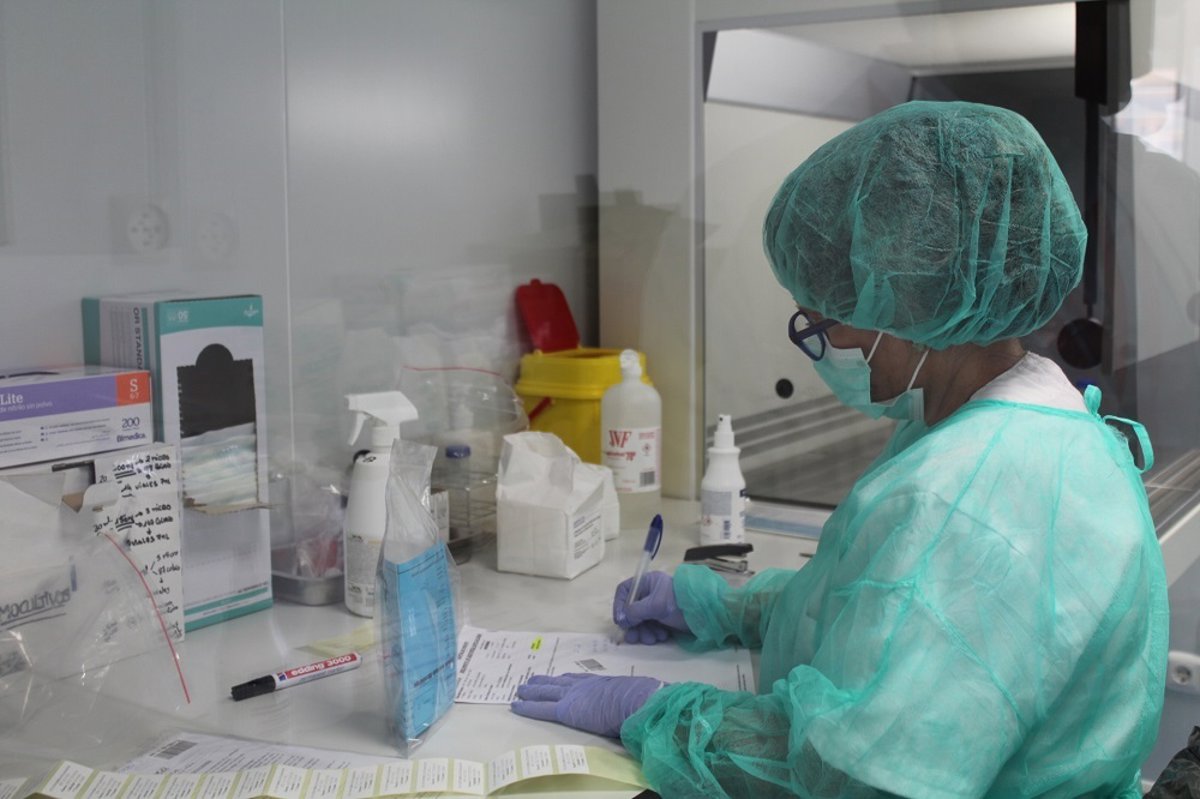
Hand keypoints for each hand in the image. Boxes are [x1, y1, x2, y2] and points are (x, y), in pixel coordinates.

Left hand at [510, 673, 662, 737]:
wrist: (638, 700)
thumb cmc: (642, 700)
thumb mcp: (634, 696)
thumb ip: (630, 699)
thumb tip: (642, 705)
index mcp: (600, 683)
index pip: (578, 680)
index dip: (565, 680)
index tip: (557, 678)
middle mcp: (583, 685)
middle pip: (558, 683)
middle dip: (543, 682)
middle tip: (531, 680)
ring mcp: (573, 696)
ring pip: (545, 692)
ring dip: (531, 691)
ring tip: (520, 690)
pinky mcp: (566, 710)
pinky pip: (542, 709)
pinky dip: (527, 707)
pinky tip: (516, 706)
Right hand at [612, 570, 688, 643]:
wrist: (703, 613)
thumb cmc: (678, 602)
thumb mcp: (655, 604)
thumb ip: (635, 611)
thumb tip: (622, 620)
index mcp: (647, 583)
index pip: (624, 591)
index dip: (619, 605)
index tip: (621, 621)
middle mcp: (649, 594)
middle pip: (631, 610)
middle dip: (633, 625)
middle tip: (634, 637)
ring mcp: (656, 607)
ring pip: (640, 621)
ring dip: (643, 632)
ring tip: (652, 638)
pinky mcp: (663, 619)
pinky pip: (651, 627)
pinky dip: (653, 633)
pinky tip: (662, 637)